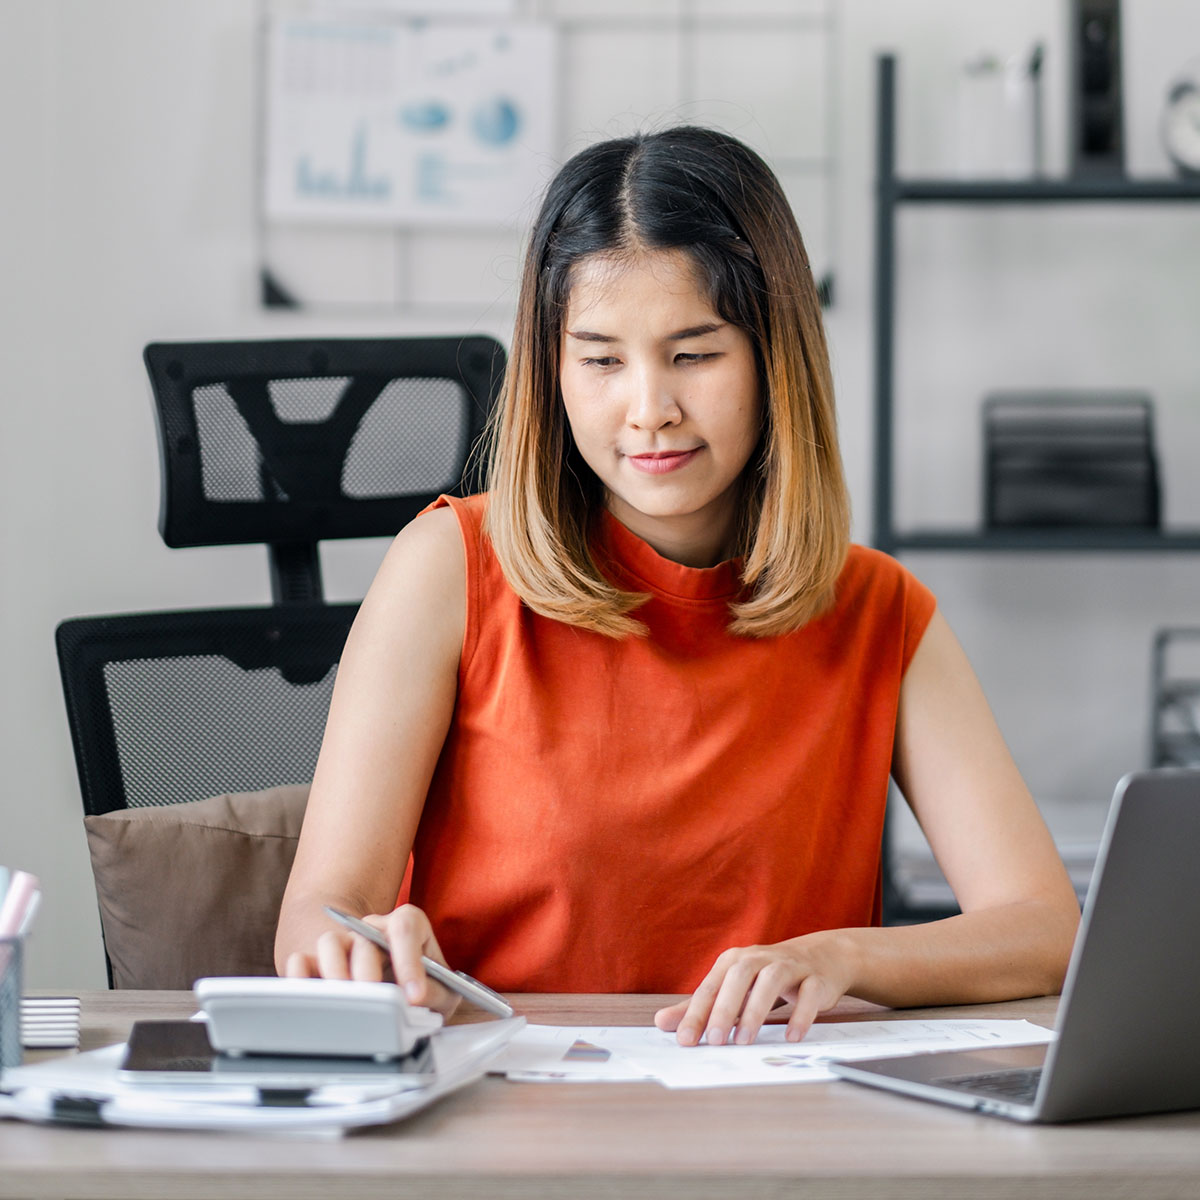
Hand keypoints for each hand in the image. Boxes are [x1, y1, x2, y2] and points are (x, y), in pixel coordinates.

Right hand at [283, 903, 461, 1016]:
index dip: (408, 961)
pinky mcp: (319, 965)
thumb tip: (411, 1002)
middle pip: (364, 937)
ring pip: (330, 942)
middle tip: (373, 999)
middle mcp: (372, 929)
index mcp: (406, 925)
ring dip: (334, 971)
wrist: (405, 994)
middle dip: (368, 970)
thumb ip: (435, 993)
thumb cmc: (427, 987)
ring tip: (344, 999)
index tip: (415, 996)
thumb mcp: (443, 991)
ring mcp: (344, 944)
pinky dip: (299, 976)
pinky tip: (306, 997)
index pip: (404, 928)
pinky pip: (301, 961)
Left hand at [653, 933, 850, 1045]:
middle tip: (714, 1041)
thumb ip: (700, 1007)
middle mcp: (759, 958)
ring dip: (756, 1010)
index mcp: (734, 961)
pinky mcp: (815, 979)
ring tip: (745, 1041)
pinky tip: (791, 1036)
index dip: (696, 1012)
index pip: (711, 986)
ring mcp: (789, 966)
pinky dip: (800, 1014)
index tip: (685, 1040)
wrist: (819, 957)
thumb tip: (662, 1023)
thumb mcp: (731, 989)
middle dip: (725, 1008)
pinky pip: (808, 993)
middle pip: (738, 977)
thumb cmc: (765, 977)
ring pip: (771, 981)